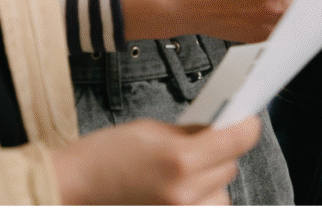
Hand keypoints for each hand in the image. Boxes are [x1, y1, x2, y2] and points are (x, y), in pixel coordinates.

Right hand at [51, 116, 260, 204]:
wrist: (73, 189)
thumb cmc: (105, 155)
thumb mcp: (152, 130)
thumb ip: (190, 132)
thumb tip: (221, 128)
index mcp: (180, 159)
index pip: (236, 141)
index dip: (247, 127)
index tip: (249, 120)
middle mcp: (185, 193)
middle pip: (230, 167)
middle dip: (221, 153)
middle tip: (203, 144)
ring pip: (222, 195)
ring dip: (212, 182)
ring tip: (187, 173)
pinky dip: (202, 201)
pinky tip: (185, 191)